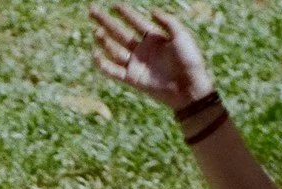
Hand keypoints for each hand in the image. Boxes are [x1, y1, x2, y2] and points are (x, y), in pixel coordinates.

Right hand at [91, 4, 215, 109]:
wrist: (188, 87)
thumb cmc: (189, 60)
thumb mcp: (181, 36)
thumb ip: (167, 21)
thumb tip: (151, 10)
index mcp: (154, 38)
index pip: (135, 22)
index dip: (125, 13)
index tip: (114, 5)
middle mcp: (142, 50)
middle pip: (119, 33)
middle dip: (105, 22)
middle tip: (92, 10)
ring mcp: (135, 64)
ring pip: (114, 49)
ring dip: (104, 40)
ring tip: (96, 31)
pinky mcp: (131, 78)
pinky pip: (112, 70)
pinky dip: (103, 63)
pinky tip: (96, 53)